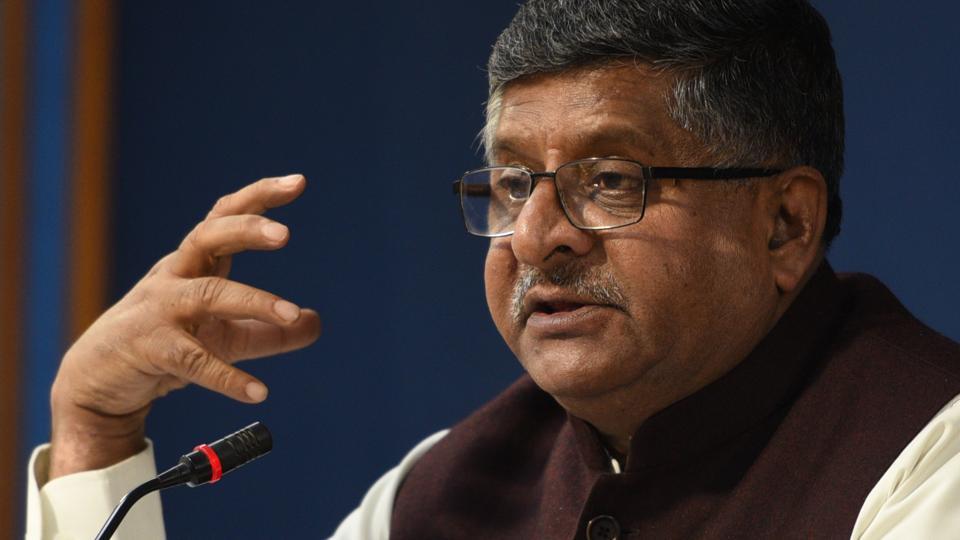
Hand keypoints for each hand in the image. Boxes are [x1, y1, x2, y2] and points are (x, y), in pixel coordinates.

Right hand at [48, 175, 320, 479]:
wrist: (100, 381)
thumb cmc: (167, 346)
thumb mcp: (225, 335)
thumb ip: (270, 329)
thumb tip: (314, 322)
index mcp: (194, 263)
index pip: (225, 217)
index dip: (259, 196)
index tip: (298, 182)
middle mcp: (175, 276)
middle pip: (208, 237)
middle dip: (246, 230)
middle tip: (285, 234)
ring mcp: (159, 310)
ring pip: (208, 295)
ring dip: (254, 302)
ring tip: (290, 314)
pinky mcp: (150, 349)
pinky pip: (193, 360)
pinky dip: (227, 376)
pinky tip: (258, 392)